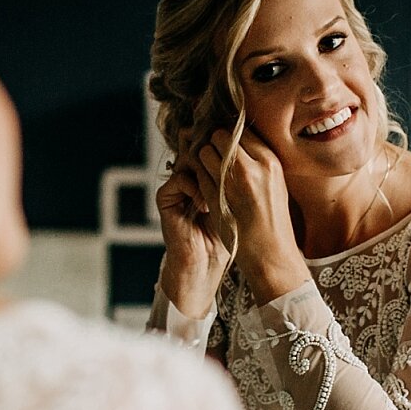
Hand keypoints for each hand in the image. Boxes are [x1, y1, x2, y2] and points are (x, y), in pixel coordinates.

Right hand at [155, 153, 230, 318]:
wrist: (207, 263)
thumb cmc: (228, 235)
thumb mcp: (238, 201)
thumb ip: (236, 177)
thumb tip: (244, 148)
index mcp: (207, 173)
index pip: (214, 146)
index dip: (226, 150)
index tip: (241, 161)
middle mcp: (190, 175)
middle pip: (202, 148)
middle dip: (217, 160)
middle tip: (231, 176)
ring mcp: (177, 185)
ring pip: (191, 160)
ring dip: (207, 175)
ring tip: (219, 195)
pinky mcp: (165, 197)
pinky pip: (180, 179)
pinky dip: (195, 189)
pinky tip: (205, 206)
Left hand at [196, 128, 310, 303]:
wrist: (271, 253)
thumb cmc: (274, 220)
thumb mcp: (276, 183)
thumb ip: (259, 161)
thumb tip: (239, 140)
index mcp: (270, 162)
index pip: (242, 130)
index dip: (232, 136)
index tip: (228, 144)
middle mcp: (250, 168)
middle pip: (221, 136)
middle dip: (215, 144)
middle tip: (217, 157)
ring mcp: (230, 182)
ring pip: (205, 152)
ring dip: (204, 159)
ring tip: (212, 172)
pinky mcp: (214, 197)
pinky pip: (198, 174)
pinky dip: (200, 177)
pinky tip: (208, 188)